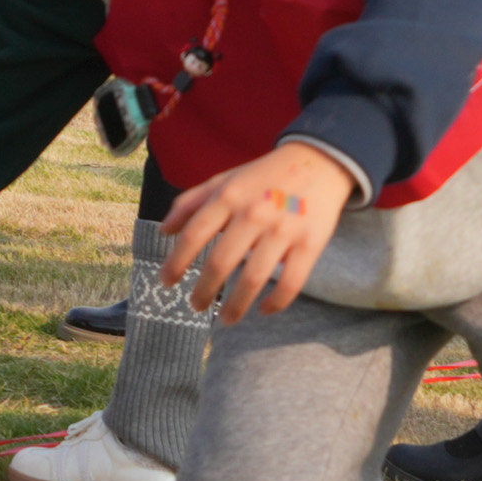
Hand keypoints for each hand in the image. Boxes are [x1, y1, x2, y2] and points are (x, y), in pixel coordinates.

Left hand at [159, 143, 359, 323]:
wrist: (318, 161)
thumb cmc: (264, 176)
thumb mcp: (224, 180)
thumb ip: (190, 203)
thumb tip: (163, 231)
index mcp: (228, 196)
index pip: (194, 234)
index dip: (176, 262)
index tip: (167, 282)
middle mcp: (253, 213)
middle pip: (221, 262)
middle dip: (203, 291)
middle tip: (195, 306)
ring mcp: (283, 229)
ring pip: (253, 278)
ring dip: (236, 306)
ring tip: (225, 319)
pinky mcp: (310, 243)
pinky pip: (291, 282)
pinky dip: (275, 302)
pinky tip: (263, 310)